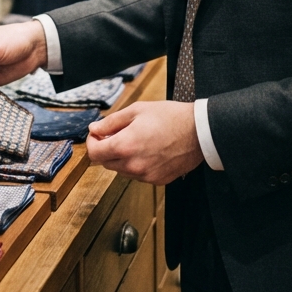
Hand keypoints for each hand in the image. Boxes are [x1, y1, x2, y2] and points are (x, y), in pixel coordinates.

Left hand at [86, 101, 203, 185]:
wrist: (199, 132)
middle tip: (116, 133)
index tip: (97, 134)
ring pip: (121, 170)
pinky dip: (136, 164)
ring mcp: (146, 176)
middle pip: (105, 163)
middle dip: (106, 148)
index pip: (94, 153)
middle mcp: (133, 165)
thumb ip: (111, 122)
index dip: (92, 142)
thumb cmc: (170, 118)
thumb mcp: (137, 111)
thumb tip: (94, 129)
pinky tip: (148, 150)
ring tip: (136, 140)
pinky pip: (137, 175)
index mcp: (125, 146)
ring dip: (121, 157)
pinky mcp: (157, 180)